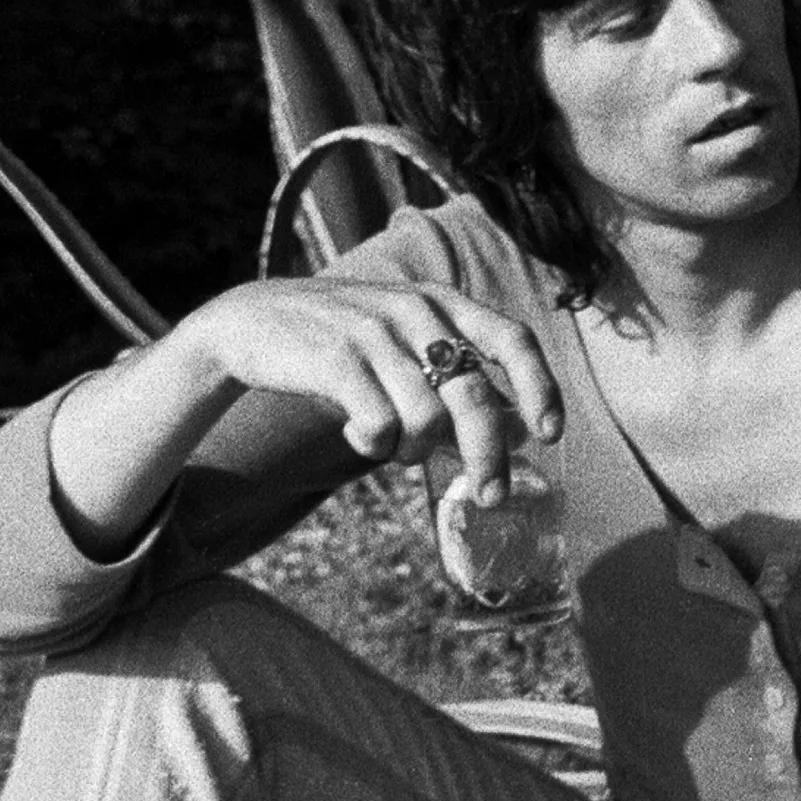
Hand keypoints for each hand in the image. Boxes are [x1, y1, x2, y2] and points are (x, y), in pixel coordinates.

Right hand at [161, 276, 561, 499]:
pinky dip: (374, 444)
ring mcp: (374, 332)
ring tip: (393, 445)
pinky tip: (359, 433)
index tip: (550, 434)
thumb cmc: (344, 344)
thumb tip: (519, 431)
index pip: (512, 339)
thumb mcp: (406, 346)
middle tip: (490, 497)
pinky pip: (379, 425)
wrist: (251, 321)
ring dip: (414, 450)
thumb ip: (459, 381)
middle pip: (474, 396)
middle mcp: (416, 311)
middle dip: (488, 456)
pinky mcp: (335, 358)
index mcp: (442, 303)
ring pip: (427, 419)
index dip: (539, 387)